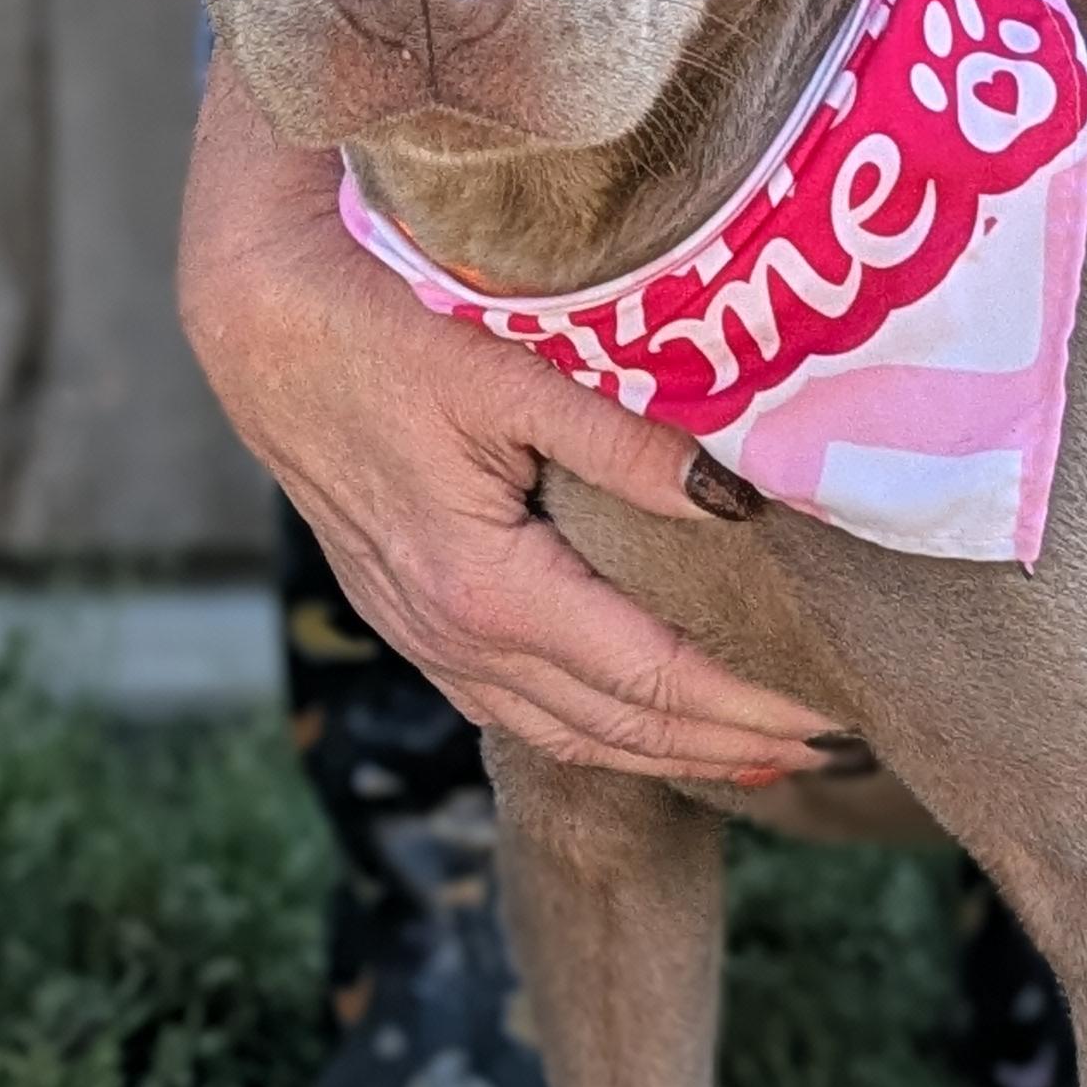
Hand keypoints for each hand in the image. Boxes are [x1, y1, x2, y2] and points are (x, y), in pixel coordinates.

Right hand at [175, 67, 847, 785]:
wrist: (256, 328)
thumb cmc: (382, 332)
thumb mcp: (509, 374)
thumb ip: (624, 444)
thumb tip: (737, 501)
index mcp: (488, 588)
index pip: (649, 676)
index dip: (746, 707)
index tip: (830, 716)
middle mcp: (454, 636)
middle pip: (618, 725)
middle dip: (728, 747)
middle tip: (830, 749)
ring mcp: (424, 639)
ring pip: (564, 733)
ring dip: (665, 754)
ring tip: (757, 758)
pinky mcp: (410, 623)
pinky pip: (514, 710)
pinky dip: (592, 733)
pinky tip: (638, 731)